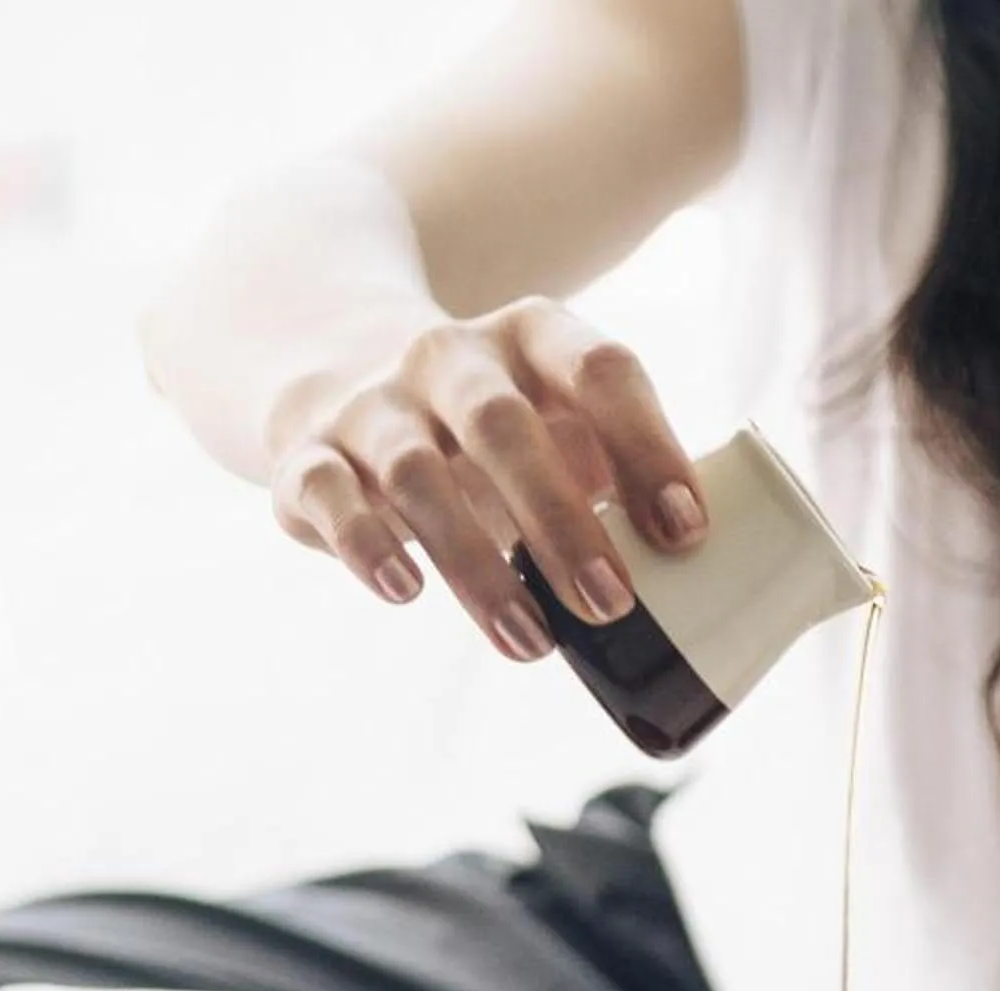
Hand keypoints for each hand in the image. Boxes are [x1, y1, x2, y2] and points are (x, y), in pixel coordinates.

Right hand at [266, 297, 706, 662]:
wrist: (333, 370)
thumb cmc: (487, 428)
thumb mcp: (555, 422)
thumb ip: (614, 479)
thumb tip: (694, 576)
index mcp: (530, 337)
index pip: (598, 370)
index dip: (647, 447)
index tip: (686, 533)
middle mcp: (447, 358)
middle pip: (503, 424)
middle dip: (561, 520)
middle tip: (611, 604)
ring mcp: (370, 404)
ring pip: (416, 474)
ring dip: (477, 566)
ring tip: (532, 644)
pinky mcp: (306, 455)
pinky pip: (327, 494)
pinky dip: (365, 544)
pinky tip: (406, 591)